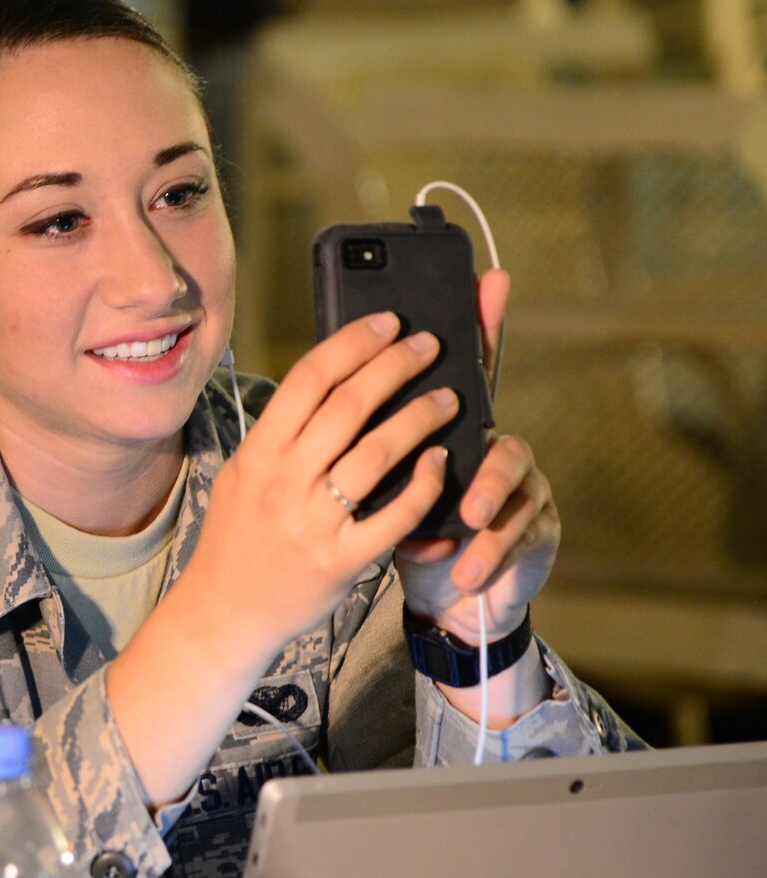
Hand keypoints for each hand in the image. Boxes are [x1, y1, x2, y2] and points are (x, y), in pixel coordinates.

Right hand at [173, 309, 454, 669]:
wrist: (223, 610)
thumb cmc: (238, 537)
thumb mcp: (244, 475)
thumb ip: (281, 435)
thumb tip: (329, 382)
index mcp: (258, 453)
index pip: (308, 379)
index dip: (353, 343)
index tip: (387, 323)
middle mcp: (283, 482)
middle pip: (348, 406)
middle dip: (395, 366)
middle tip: (428, 345)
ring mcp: (312, 523)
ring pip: (377, 453)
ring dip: (419, 417)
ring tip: (447, 398)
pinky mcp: (341, 561)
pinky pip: (394, 514)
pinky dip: (424, 483)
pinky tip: (441, 460)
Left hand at [395, 268, 561, 644]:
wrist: (445, 595)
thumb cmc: (403, 525)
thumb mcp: (381, 482)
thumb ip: (372, 435)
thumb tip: (342, 374)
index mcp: (455, 424)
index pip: (471, 365)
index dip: (482, 324)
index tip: (488, 282)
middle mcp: (493, 444)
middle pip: (495, 423)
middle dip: (471, 441)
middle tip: (450, 463)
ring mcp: (520, 487)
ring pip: (513, 476)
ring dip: (487, 500)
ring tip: (471, 519)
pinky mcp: (535, 530)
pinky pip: (520, 532)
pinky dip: (490, 551)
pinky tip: (470, 567)